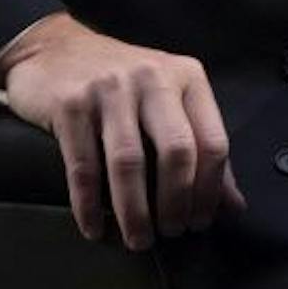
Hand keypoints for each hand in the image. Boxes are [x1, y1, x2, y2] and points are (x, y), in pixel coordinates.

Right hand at [0, 12, 244, 250]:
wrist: (53, 48)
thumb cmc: (120, 84)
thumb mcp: (168, 103)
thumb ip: (201, 150)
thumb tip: (234, 206)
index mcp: (186, 77)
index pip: (213, 141)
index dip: (209, 191)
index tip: (199, 222)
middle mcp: (152, 77)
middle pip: (177, 151)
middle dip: (176, 203)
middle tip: (170, 233)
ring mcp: (110, 88)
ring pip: (130, 162)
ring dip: (135, 211)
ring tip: (137, 239)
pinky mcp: (70, 103)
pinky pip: (84, 166)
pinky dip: (89, 205)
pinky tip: (94, 227)